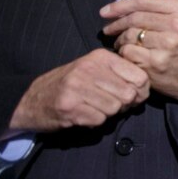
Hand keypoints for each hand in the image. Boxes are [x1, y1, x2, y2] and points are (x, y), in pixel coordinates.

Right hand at [8, 49, 149, 132]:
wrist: (32, 99)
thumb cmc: (71, 85)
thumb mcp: (95, 70)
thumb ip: (120, 74)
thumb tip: (145, 90)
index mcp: (100, 57)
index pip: (140, 76)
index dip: (141, 91)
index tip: (133, 97)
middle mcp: (89, 68)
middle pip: (129, 94)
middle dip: (125, 105)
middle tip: (112, 106)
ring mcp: (77, 87)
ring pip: (115, 108)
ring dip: (109, 113)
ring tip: (95, 108)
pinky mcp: (69, 106)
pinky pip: (99, 120)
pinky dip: (95, 121)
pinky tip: (84, 114)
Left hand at [101, 0, 177, 109]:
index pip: (144, 1)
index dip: (121, 5)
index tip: (105, 11)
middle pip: (134, 18)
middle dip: (117, 23)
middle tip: (108, 29)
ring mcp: (168, 45)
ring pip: (129, 36)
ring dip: (120, 40)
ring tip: (121, 43)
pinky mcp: (156, 63)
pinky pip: (128, 53)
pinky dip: (124, 54)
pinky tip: (128, 55)